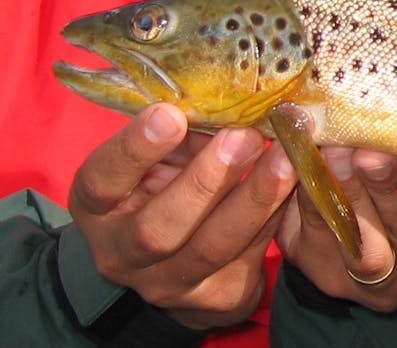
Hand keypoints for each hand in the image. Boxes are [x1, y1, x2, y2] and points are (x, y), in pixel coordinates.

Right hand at [68, 103, 296, 330]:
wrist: (171, 261)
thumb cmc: (164, 184)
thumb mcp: (158, 156)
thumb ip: (181, 133)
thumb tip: (226, 99)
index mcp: (98, 207)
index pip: (102, 181)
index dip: (135, 150)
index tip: (170, 114)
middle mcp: (123, 254)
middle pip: (159, 229)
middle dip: (205, 181)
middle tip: (244, 137)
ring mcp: (170, 284)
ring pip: (213, 248)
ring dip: (254, 199)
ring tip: (285, 157)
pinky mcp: (218, 297)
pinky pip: (252, 255)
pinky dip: (276, 215)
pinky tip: (298, 182)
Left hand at [277, 148, 396, 311]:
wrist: (362, 225)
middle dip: (389, 186)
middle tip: (371, 153)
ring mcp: (383, 282)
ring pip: (366, 245)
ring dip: (349, 195)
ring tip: (335, 154)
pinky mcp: (334, 278)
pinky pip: (321, 240)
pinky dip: (310, 200)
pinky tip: (304, 166)